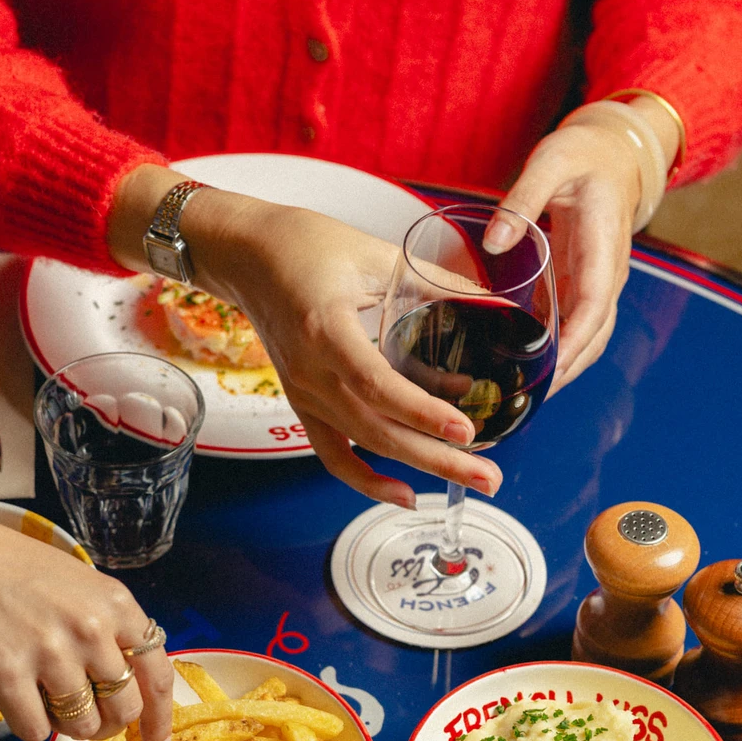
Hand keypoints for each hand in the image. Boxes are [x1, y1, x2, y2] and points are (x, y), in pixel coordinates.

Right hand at [0, 501, 174, 740]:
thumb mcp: (71, 580)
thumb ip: (102, 625)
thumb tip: (121, 679)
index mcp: (114, 601)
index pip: (158, 673)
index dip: (162, 720)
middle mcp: (91, 627)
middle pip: (125, 708)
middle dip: (106, 724)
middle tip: (81, 716)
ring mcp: (51, 652)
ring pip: (82, 726)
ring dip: (63, 725)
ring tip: (39, 696)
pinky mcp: (8, 674)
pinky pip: (35, 732)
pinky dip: (25, 724)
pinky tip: (10, 695)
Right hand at [109, 165, 502, 505]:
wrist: (248, 256)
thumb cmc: (307, 247)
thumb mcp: (376, 255)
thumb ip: (435, 283)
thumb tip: (494, 305)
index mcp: (325, 330)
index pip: (375, 383)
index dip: (420, 410)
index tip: (465, 428)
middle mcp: (310, 372)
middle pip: (376, 430)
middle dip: (437, 458)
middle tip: (490, 477)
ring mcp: (304, 393)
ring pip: (363, 446)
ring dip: (419, 468)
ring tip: (472, 479)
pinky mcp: (303, 403)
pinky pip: (332, 454)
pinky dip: (366, 480)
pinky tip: (404, 493)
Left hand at [483, 96, 678, 394]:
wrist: (612, 153)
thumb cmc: (582, 155)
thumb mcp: (551, 162)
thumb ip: (522, 199)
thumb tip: (494, 241)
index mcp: (602, 246)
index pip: (594, 305)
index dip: (575, 341)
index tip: (552, 370)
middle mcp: (605, 272)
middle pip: (593, 334)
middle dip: (566, 370)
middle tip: (527, 400)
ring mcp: (595, 282)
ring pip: (586, 337)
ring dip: (561, 368)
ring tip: (523, 396)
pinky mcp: (580, 285)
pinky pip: (571, 326)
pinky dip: (553, 352)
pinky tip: (523, 370)